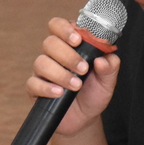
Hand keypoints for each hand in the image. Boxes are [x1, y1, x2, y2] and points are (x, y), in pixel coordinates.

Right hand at [28, 17, 120, 136]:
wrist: (85, 118)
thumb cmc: (94, 93)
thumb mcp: (108, 80)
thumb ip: (110, 67)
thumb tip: (102, 60)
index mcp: (70, 45)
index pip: (58, 26)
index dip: (65, 29)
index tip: (78, 40)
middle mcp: (54, 55)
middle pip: (50, 42)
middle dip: (67, 55)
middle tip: (83, 69)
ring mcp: (43, 71)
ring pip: (41, 62)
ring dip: (60, 73)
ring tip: (76, 85)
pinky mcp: (35, 89)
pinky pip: (33, 83)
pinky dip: (47, 87)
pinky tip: (59, 93)